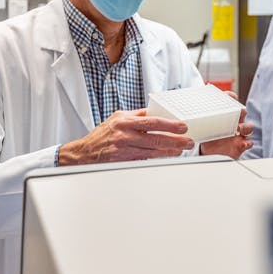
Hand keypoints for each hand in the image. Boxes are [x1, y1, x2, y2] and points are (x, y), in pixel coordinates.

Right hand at [58, 109, 193, 164]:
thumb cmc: (103, 134)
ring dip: (170, 151)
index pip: (152, 121)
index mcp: (125, 121)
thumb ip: (138, 116)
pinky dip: (158, 158)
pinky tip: (167, 156)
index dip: (169, 124)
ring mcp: (125, 149)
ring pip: (153, 151)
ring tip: (181, 150)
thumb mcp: (118, 118)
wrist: (84, 153)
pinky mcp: (124, 161)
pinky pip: (146, 159)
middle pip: (156, 138)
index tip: (182, 126)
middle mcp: (125, 135)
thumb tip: (157, 113)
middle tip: (188, 142)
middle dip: (175, 141)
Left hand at [200, 91, 253, 158]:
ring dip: (245, 127)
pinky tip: (241, 144)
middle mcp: (233, 121)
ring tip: (238, 129)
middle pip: (242, 112)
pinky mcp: (240, 145)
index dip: (231, 97)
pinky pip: (248, 142)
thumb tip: (179, 108)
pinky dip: (246, 143)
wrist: (206, 152)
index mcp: (225, 113)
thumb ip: (195, 117)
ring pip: (248, 127)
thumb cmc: (205, 134)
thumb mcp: (199, 124)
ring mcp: (238, 133)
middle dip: (241, 112)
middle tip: (238, 112)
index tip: (229, 96)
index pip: (231, 100)